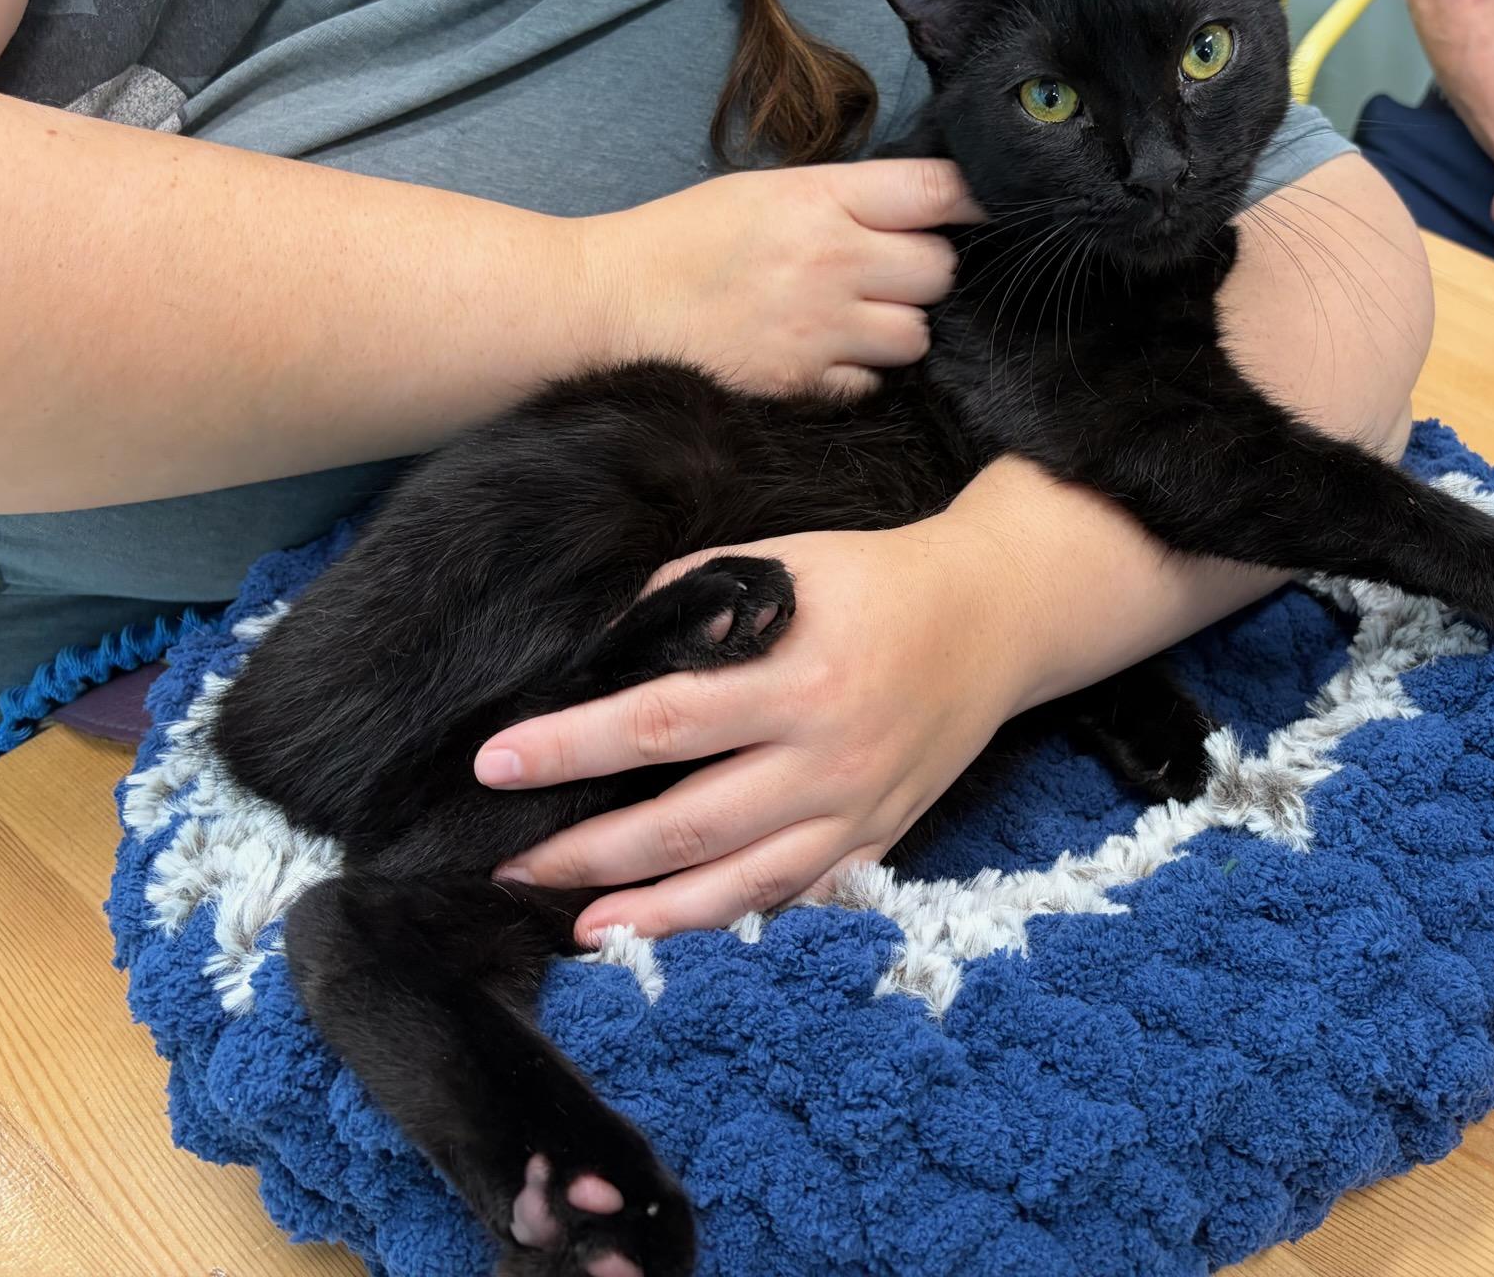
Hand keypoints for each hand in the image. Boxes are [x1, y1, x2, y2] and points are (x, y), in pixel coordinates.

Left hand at [476, 519, 1038, 945]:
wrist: (997, 616)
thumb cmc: (877, 580)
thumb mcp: (785, 564)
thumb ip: (692, 600)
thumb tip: (601, 653)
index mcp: (799, 679)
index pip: (658, 724)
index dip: (570, 748)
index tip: (496, 763)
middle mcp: (829, 759)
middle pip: (685, 826)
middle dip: (586, 851)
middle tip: (511, 863)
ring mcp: (859, 813)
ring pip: (740, 887)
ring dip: (651, 914)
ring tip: (578, 925)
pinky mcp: (880, 842)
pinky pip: (798, 898)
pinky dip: (733, 921)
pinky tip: (674, 929)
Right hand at [578, 159, 978, 395]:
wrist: (610, 307)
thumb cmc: (684, 242)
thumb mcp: (765, 192)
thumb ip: (845, 200)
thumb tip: (921, 210)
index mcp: (822, 199)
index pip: (938, 192)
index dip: (978, 199)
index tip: (991, 208)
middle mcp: (833, 261)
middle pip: (941, 270)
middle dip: (925, 272)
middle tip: (888, 273)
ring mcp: (822, 329)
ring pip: (917, 334)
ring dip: (900, 328)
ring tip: (856, 318)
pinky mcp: (805, 384)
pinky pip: (874, 382)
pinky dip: (862, 373)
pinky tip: (827, 355)